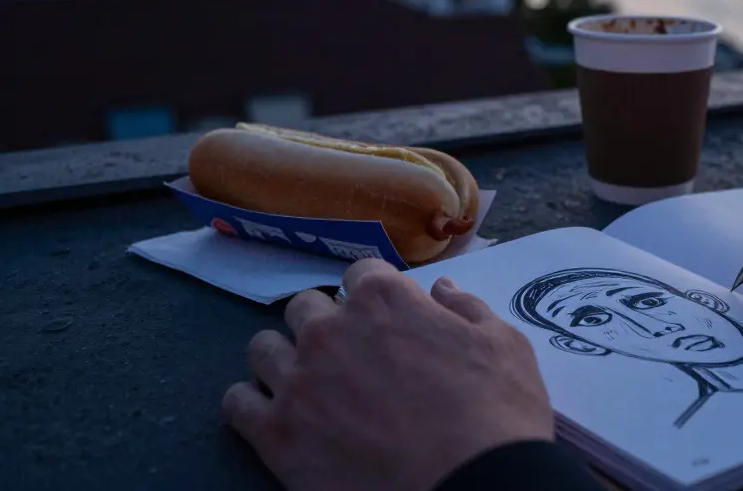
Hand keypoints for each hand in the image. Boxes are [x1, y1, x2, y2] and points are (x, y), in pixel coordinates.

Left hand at [222, 260, 553, 490]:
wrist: (474, 488)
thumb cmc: (497, 413)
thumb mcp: (505, 346)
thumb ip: (466, 308)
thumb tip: (442, 289)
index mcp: (384, 300)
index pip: (360, 274)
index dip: (375, 294)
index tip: (386, 317)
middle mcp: (330, 331)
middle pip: (305, 308)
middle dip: (326, 323)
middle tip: (350, 354)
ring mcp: (297, 382)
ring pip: (263, 349)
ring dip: (285, 358)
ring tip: (308, 383)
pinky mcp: (276, 435)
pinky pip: (237, 403)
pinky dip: (253, 404)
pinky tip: (277, 415)